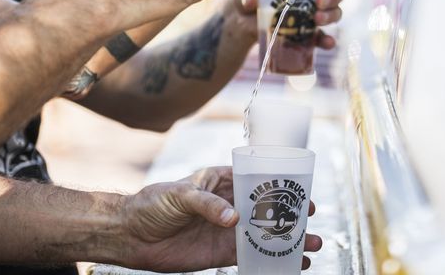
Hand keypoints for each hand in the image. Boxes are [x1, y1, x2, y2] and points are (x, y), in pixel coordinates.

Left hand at [122, 167, 321, 271]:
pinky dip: (271, 259)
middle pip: (267, 207)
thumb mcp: (179, 195)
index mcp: (221, 181)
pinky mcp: (221, 253)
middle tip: (312, 219)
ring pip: (265, 233)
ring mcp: (227, 229)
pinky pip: (251, 256)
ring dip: (288, 239)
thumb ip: (207, 204)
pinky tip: (291, 264)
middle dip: (291, 213)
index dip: (280, 184)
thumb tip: (234, 219)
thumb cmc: (153, 203)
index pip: (256, 179)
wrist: (131, 235)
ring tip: (313, 245)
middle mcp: (229, 204)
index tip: (301, 191)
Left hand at [229, 0, 351, 48]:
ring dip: (331, 15)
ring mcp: (314, 14)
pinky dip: (327, 41)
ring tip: (317, 19)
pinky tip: (327, 43)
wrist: (241, 19)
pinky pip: (322, 38)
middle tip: (319, 0)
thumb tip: (250, 0)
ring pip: (335, 13)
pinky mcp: (307, 34)